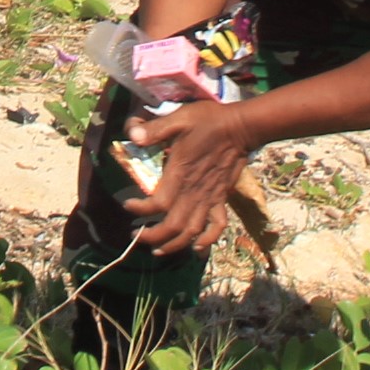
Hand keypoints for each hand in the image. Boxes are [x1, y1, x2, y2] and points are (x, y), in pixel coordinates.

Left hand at [123, 97, 252, 255]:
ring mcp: (210, 198)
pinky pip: (217, 226)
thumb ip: (156, 129)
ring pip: (192, 232)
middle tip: (135, 234)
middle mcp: (194, 192)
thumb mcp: (179, 119)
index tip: (128, 205)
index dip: (141, 209)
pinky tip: (197, 248)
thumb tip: (133, 135)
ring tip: (158, 250)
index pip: (158, 203)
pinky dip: (208, 240)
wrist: (240, 127)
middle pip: (173, 226)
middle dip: (152, 236)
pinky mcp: (222, 199)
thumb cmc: (208, 122)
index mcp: (181, 174)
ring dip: (174, 245)